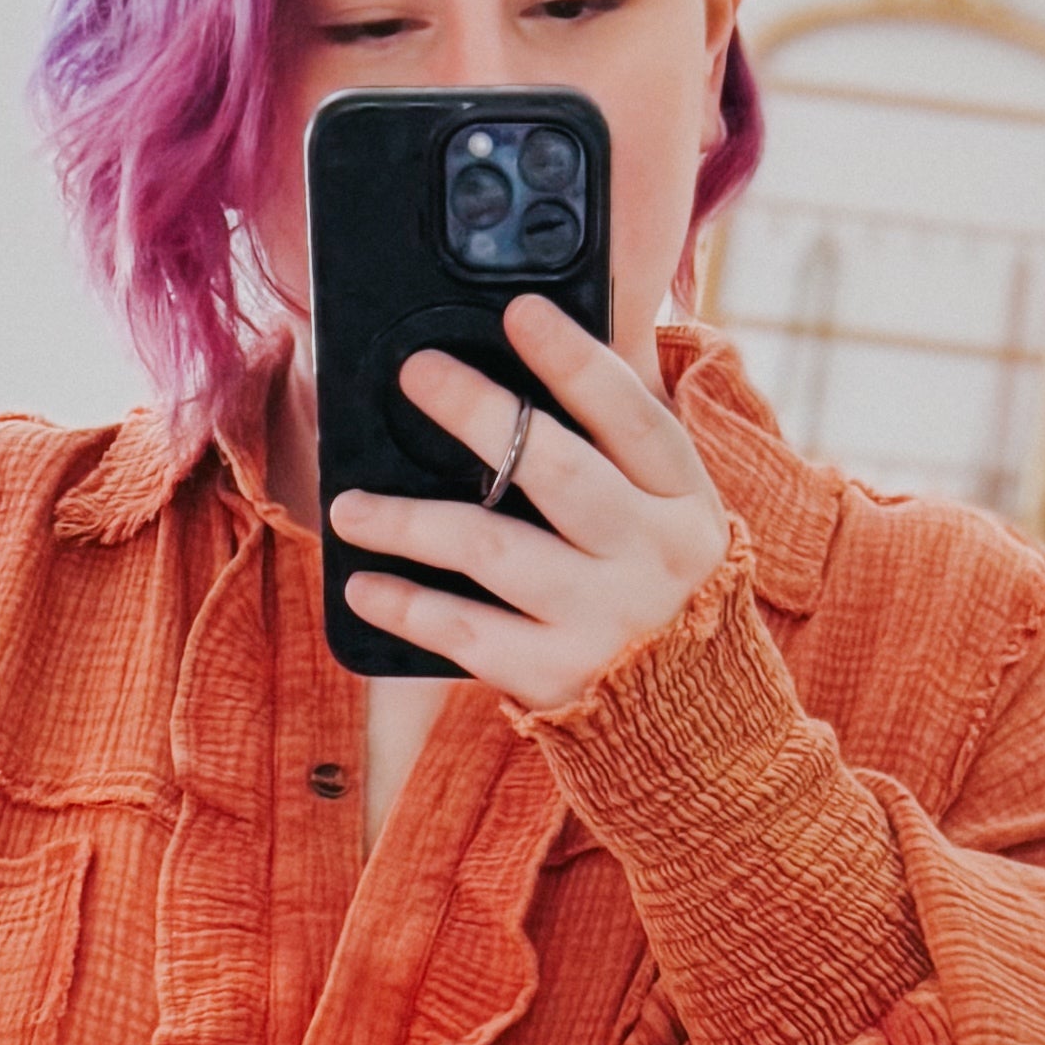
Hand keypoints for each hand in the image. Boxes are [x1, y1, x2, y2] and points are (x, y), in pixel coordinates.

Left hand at [329, 295, 731, 711]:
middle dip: (480, 412)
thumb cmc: (663, 600)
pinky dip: (408, 607)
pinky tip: (363, 586)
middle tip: (416, 374)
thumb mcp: (671, 523)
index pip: (631, 415)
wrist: (696, 732)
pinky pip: (466, 632)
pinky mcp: (557, 678)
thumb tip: (537, 376)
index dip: (574, 359)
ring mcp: (602, 621)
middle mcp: (650, 556)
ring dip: (410, 520)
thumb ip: (621, 460)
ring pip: (492, 550)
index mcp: (684, 501)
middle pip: (556, 470)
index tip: (520, 311)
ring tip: (349, 505)